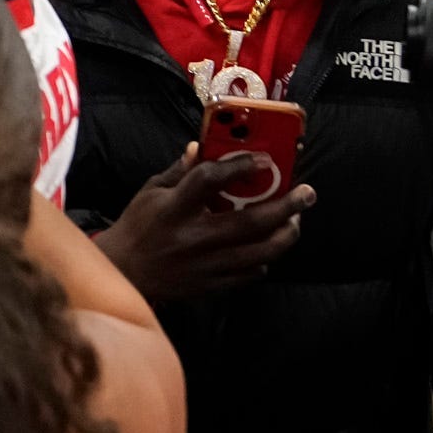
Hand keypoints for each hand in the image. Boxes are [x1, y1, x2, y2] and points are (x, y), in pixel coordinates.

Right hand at [93, 144, 312, 300]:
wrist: (126, 272)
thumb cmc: (139, 226)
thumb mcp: (152, 191)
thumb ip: (180, 171)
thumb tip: (202, 148)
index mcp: (174, 208)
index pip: (211, 181)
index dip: (240, 167)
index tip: (264, 158)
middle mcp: (194, 236)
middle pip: (252, 222)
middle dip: (286, 206)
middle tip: (306, 193)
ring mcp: (207, 264)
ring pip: (262, 251)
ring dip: (286, 233)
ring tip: (294, 220)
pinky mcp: (214, 284)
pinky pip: (252, 272)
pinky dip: (265, 257)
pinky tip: (266, 245)